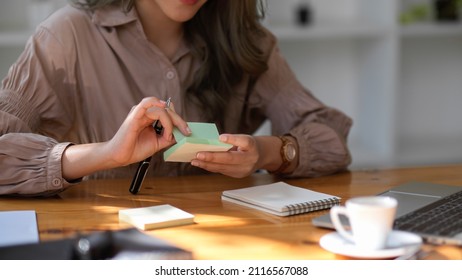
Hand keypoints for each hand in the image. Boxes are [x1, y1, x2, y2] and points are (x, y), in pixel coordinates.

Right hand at [63, 97, 190, 180]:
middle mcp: (146, 113)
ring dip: (170, 120)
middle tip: (186, 131)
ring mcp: (140, 113)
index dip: (179, 120)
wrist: (120, 156)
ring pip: (161, 108)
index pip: (168, 112)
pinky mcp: (135, 115)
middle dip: (179, 120)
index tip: (187, 132)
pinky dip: (157, 104)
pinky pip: (147, 103)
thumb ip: (168, 136)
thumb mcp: (158, 142)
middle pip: (167, 109)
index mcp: (150, 118)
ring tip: (169, 134)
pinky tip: (164, 109)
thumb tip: (181, 132)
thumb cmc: (135, 149)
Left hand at [191, 134, 260, 177]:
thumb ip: (233, 139)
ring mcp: (243, 170)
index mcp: (252, 146)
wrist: (260, 157)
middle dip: (213, 157)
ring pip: (223, 167)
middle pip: (230, 159)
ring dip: (207, 164)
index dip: (232, 139)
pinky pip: (222, 171)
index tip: (221, 137)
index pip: (244, 141)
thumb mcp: (245, 138)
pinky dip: (210, 167)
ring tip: (195, 161)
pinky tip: (201, 164)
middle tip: (199, 155)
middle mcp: (249, 159)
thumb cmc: (249, 145)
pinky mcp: (237, 175)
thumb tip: (217, 141)